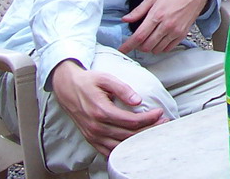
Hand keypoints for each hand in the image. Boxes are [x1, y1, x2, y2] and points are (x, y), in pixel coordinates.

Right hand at [51, 60, 166, 156]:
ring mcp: (93, 136)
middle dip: (148, 130)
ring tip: (153, 132)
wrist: (67, 89)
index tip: (159, 112)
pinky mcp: (91, 139)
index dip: (148, 119)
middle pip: (128, 136)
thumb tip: (137, 100)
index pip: (130, 121)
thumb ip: (122, 89)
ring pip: (120, 146)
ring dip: (138, 141)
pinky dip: (123, 150)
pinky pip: (108, 151)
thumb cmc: (88, 82)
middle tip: (163, 122)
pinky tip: (135, 144)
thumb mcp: (106, 78)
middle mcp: (96, 127)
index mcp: (101, 111)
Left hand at [119, 0, 207, 53]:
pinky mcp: (182, 34)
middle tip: (137, 41)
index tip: (122, 49)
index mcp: (157, 15)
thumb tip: (126, 19)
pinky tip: (159, 40)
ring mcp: (175, 31)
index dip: (128, 45)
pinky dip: (160, 48)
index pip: (139, 36)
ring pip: (157, 49)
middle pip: (146, 46)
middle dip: (138, 46)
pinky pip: (168, 48)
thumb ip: (139, 10)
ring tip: (148, 39)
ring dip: (149, 47)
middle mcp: (166, 25)